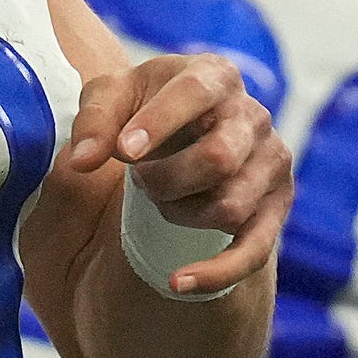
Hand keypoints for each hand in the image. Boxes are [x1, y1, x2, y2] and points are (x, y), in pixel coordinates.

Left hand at [67, 52, 291, 295]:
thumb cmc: (143, 108)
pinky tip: (176, 282)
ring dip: (181, 213)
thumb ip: (94, 120)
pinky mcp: (274, 207)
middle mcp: (252, 116)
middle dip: (166, 179)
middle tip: (140, 179)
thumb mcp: (112, 98)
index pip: (195, 95)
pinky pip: (255, 251)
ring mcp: (272, 162)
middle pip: (219, 159)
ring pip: (230, 206)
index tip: (124, 153)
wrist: (183, 133)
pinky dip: (216, 273)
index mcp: (215, 76)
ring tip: (162, 198)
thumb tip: (83, 161)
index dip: (159, 123)